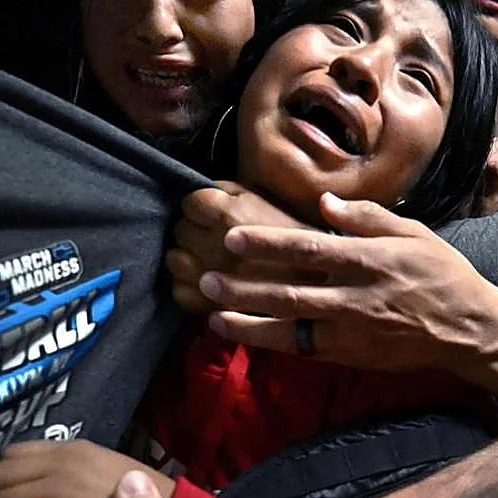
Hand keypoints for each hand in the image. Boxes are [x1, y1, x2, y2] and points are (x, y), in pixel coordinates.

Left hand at [168, 181, 315, 312]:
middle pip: (181, 230)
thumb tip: (204, 189)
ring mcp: (213, 280)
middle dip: (194, 230)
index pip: (189, 203)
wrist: (322, 282)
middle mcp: (217, 248)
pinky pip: (179, 292)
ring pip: (174, 261)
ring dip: (186, 258)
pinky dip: (187, 287)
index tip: (212, 211)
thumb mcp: (267, 199)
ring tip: (205, 258)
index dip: (200, 205)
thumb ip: (232, 191)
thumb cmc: (296, 235)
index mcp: (231, 216)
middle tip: (212, 235)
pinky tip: (205, 282)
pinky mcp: (214, 308)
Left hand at [200, 193, 497, 373]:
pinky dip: (272, 343)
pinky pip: (303, 349)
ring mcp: (351, 331)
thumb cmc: (442, 274)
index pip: (310, 249)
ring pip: (291, 327)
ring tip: (211, 314)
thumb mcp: (414, 234)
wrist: (469, 330)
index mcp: (371, 260)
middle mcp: (357, 297)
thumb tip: (324, 201)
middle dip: (245, 287)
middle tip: (205, 279)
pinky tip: (244, 335)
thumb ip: (368, 218)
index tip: (232, 237)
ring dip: (249, 322)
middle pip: (291, 291)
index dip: (268, 244)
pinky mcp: (350, 355)